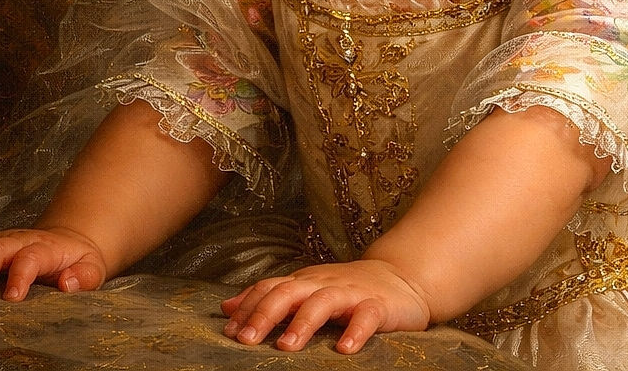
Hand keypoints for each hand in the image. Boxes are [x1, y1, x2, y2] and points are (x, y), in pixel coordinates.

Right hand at [0, 227, 107, 300]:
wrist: (69, 242)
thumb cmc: (78, 262)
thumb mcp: (93, 269)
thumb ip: (85, 276)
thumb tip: (67, 282)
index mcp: (47, 249)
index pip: (32, 256)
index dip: (21, 274)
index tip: (12, 297)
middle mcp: (20, 242)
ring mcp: (2, 241)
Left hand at [220, 259, 431, 353]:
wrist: (401, 277)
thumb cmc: (346, 289)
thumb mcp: (305, 290)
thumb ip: (269, 297)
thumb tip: (225, 308)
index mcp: (304, 282)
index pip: (270, 288)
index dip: (248, 308)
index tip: (229, 334)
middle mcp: (323, 284)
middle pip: (289, 291)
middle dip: (265, 314)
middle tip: (247, 341)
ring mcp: (350, 293)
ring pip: (323, 301)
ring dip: (303, 323)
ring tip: (286, 347)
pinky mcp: (377, 305)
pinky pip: (366, 316)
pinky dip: (355, 331)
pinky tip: (345, 349)